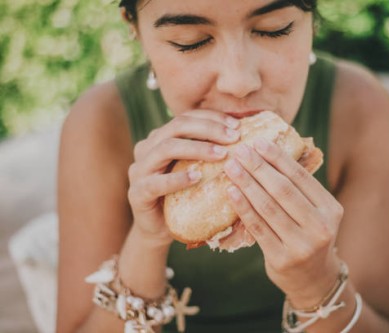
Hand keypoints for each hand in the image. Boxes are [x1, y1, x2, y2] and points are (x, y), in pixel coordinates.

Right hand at [127, 110, 240, 244]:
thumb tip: (244, 133)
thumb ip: (210, 151)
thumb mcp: (198, 169)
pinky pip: (156, 183)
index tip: (238, 125)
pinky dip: (178, 178)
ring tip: (221, 155)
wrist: (160, 229)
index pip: (186, 117)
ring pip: (166, 148)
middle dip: (208, 129)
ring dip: (197, 149)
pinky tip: (197, 177)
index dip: (212, 118)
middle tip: (233, 138)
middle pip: (176, 126)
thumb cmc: (185, 195)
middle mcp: (147, 148)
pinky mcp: (137, 193)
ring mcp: (138, 170)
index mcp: (160, 137)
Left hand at [223, 139, 343, 306]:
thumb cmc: (309, 237)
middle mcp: (320, 227)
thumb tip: (265, 155)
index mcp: (331, 209)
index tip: (258, 142)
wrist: (313, 279)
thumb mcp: (315, 214)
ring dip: (247, 183)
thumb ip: (299, 191)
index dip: (278, 158)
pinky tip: (231, 192)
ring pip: (268, 207)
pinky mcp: (281, 259)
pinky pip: (258, 227)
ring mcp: (302, 245)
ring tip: (232, 167)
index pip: (301, 177)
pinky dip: (243, 207)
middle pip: (283, 190)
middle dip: (259, 167)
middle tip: (240, 151)